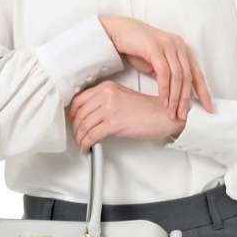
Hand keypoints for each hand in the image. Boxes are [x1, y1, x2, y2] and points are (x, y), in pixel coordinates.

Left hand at [68, 80, 185, 153]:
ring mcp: (110, 109)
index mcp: (107, 87)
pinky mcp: (114, 123)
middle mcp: (106, 95)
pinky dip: (86, 144)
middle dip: (75, 128)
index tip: (72, 122)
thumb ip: (105, 102)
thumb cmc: (148, 110)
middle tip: (77, 136)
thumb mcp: (122, 98)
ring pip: (84, 126)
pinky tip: (88, 148)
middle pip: (79, 114)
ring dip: (80, 139)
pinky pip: (92, 136)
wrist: (164, 116)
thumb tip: (90, 116)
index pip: (79, 100)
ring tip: (83, 144)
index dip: (72, 114)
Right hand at [99, 15, 213, 121]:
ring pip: (178, 76)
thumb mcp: (157, 63)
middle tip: (183, 116)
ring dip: (175, 97)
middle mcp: (179, 46)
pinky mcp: (156, 48)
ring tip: (172, 112)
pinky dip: (165, 89)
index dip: (203, 92)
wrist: (119, 32)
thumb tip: (176, 94)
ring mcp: (168, 45)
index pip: (197, 73)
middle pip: (188, 77)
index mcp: (182, 49)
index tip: (208, 108)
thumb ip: (168, 75)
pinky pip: (164, 73)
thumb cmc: (136, 48)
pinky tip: (163, 101)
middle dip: (186, 99)